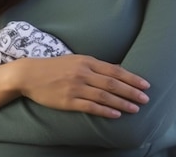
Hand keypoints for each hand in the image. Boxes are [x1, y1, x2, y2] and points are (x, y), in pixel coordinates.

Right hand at [15, 55, 149, 117]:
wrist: (30, 74)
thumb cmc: (54, 67)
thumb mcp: (76, 60)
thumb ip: (96, 65)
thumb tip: (118, 69)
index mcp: (86, 61)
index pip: (114, 70)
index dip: (131, 78)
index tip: (145, 84)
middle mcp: (83, 73)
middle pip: (113, 83)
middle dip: (132, 91)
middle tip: (146, 99)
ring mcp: (75, 87)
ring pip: (104, 96)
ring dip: (122, 103)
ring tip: (135, 109)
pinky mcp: (68, 101)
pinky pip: (90, 106)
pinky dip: (105, 110)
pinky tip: (116, 114)